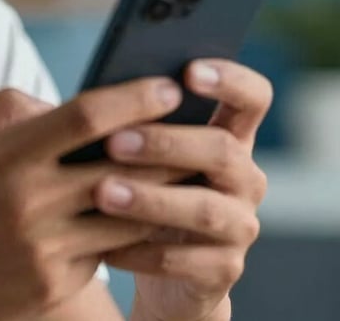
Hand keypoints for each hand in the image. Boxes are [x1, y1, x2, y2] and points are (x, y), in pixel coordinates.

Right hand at [0, 79, 185, 320]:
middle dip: (168, 142)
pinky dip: (133, 226)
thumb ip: (8, 108)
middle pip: (122, 167)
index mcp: (3, 156)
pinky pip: (108, 250)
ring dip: (165, 189)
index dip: (135, 97)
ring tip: (193, 165)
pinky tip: (153, 209)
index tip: (168, 85)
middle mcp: (29, 204)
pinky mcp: (52, 286)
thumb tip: (62, 107)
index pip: (87, 117)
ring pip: (128, 214)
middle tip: (200, 122)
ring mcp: (44, 251)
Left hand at [94, 60, 271, 320]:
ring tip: (102, 192)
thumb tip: (87, 91)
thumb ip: (130, 117)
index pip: (253, 97)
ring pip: (204, 209)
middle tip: (113, 141)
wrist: (153, 260)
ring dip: (150, 199)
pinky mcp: (223, 269)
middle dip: (166, 143)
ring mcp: (239, 225)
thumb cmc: (139, 180)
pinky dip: (142, 251)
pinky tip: (104, 246)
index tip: (188, 71)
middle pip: (223, 150)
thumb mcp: (140, 146)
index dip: (230, 79)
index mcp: (230, 134)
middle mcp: (245, 177)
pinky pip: (185, 260)